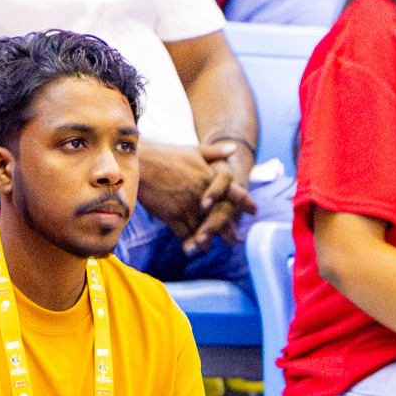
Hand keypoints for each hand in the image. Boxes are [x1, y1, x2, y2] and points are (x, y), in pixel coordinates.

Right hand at [137, 141, 255, 252]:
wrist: (141, 163)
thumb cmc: (165, 154)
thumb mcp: (194, 150)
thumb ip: (215, 151)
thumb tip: (235, 148)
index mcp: (209, 177)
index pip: (234, 192)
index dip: (244, 202)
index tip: (254, 211)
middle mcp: (202, 194)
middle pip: (221, 215)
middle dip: (228, 229)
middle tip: (234, 240)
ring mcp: (188, 206)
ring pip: (204, 228)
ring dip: (209, 239)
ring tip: (211, 247)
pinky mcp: (172, 216)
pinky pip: (185, 234)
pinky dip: (189, 242)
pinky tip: (191, 247)